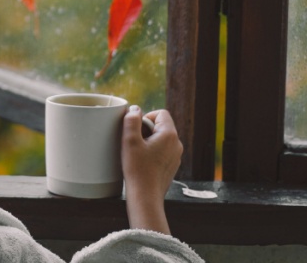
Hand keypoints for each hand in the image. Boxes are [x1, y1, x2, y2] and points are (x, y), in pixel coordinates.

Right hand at [121, 106, 182, 234]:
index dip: (146, 116)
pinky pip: (163, 151)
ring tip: (137, 153)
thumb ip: (132, 120)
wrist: (146, 196)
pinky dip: (153, 152)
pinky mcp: (172, 165)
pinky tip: (142, 163)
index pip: (161, 113)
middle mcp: (177, 144)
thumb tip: (135, 109)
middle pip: (161, 126)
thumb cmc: (137, 170)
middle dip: (146, 130)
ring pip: (162, 139)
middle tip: (134, 142)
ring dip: (149, 141)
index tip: (136, 129)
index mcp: (169, 135)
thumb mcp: (130, 141)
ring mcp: (176, 156)